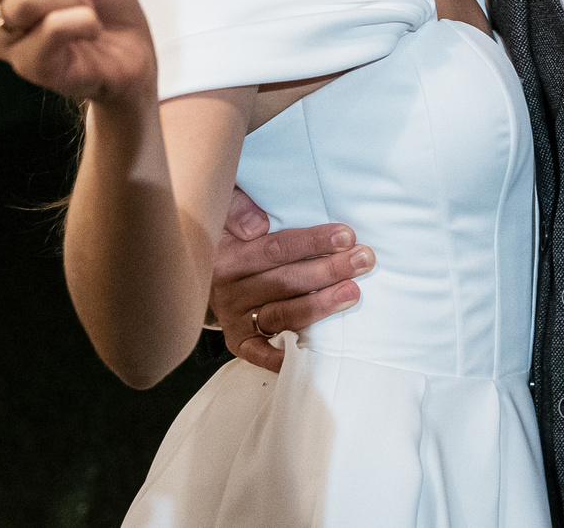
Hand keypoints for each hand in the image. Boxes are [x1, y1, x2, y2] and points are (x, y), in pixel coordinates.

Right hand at [207, 187, 370, 371]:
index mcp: (227, 255)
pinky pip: (259, 352)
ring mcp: (233, 317)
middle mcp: (228, 289)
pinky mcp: (238, 340)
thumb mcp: (226, 209)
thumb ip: (238, 208)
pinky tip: (311, 353)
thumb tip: (257, 225)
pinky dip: (281, 355)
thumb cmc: (229, 234)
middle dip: (328, 271)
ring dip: (320, 305)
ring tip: (352, 293)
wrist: (199, 269)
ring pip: (281, 314)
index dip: (312, 242)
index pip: (275, 248)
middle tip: (364, 261)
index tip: (347, 236)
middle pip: (285, 281)